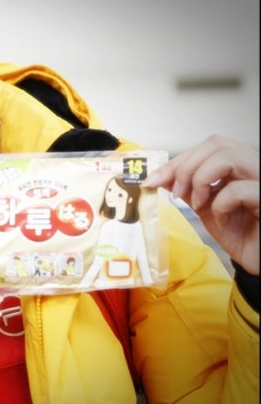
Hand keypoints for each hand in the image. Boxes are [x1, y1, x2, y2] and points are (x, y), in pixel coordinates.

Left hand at [143, 135, 258, 274]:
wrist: (258, 258)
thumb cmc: (241, 235)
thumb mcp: (206, 209)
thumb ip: (188, 190)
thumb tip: (162, 177)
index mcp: (238, 167)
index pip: (207, 148)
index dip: (177, 161)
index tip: (154, 179)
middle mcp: (252, 168)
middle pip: (216, 144)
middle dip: (186, 167)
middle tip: (176, 192)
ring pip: (229, 157)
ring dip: (202, 180)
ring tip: (198, 204)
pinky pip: (239, 189)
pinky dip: (220, 205)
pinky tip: (221, 221)